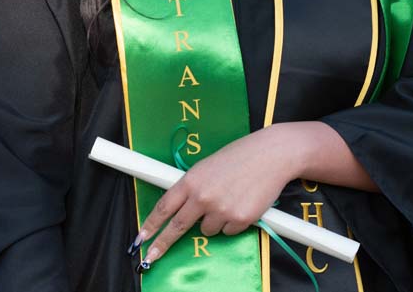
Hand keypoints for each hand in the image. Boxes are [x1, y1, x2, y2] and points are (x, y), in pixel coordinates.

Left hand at [135, 125, 299, 267]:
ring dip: (214, 221)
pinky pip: (229, 231)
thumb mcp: (209, 166)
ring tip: (229, 198)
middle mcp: (203, 197)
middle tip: (151, 257)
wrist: (272, 154)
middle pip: (177, 228)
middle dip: (162, 244)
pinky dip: (234, 222)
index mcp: (192, 180)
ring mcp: (221, 210)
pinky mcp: (239, 219)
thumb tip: (183, 209)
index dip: (150, 225)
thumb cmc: (240, 156)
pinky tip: (242, 202)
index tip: (141, 238)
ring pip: (207, 230)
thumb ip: (194, 187)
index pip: (164, 207)